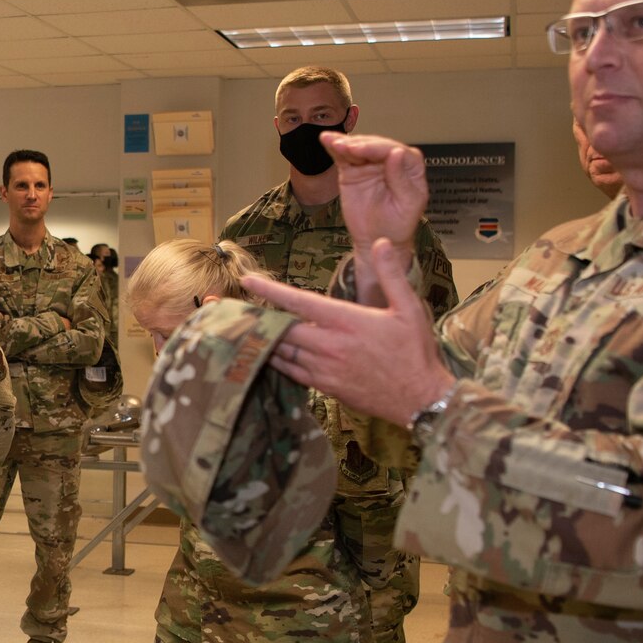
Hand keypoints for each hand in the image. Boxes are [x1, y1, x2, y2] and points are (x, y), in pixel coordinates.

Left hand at [244, 241, 455, 423]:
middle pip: (280, 329)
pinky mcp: (324, 387)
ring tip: (234, 329)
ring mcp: (324, 369)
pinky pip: (290, 371)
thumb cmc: (415, 352)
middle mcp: (329, 346)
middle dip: (251, 317)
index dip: (270, 291)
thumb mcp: (409, 308)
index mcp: (346, 322)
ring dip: (258, 340)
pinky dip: (273, 361)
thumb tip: (382, 242)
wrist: (421, 399)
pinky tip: (261, 354)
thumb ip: (391, 274)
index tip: (246, 281)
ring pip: (280, 353)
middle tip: (222, 307)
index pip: (300, 303)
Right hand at [323, 134, 426, 303]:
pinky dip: (334, 147)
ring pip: (359, 147)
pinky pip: (343, 156)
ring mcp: (370, 163)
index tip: (362, 151)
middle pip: (376, 145)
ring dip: (345, 143)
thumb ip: (401, 179)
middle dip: (360, 144)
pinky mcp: (353, 170)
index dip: (379, 148)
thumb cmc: (397, 224)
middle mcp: (391, 160)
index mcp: (410, 167)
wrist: (376, 239)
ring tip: (332, 142)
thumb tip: (397, 152)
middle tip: (345, 147)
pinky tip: (326, 140)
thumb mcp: (407, 204)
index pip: (396, 151)